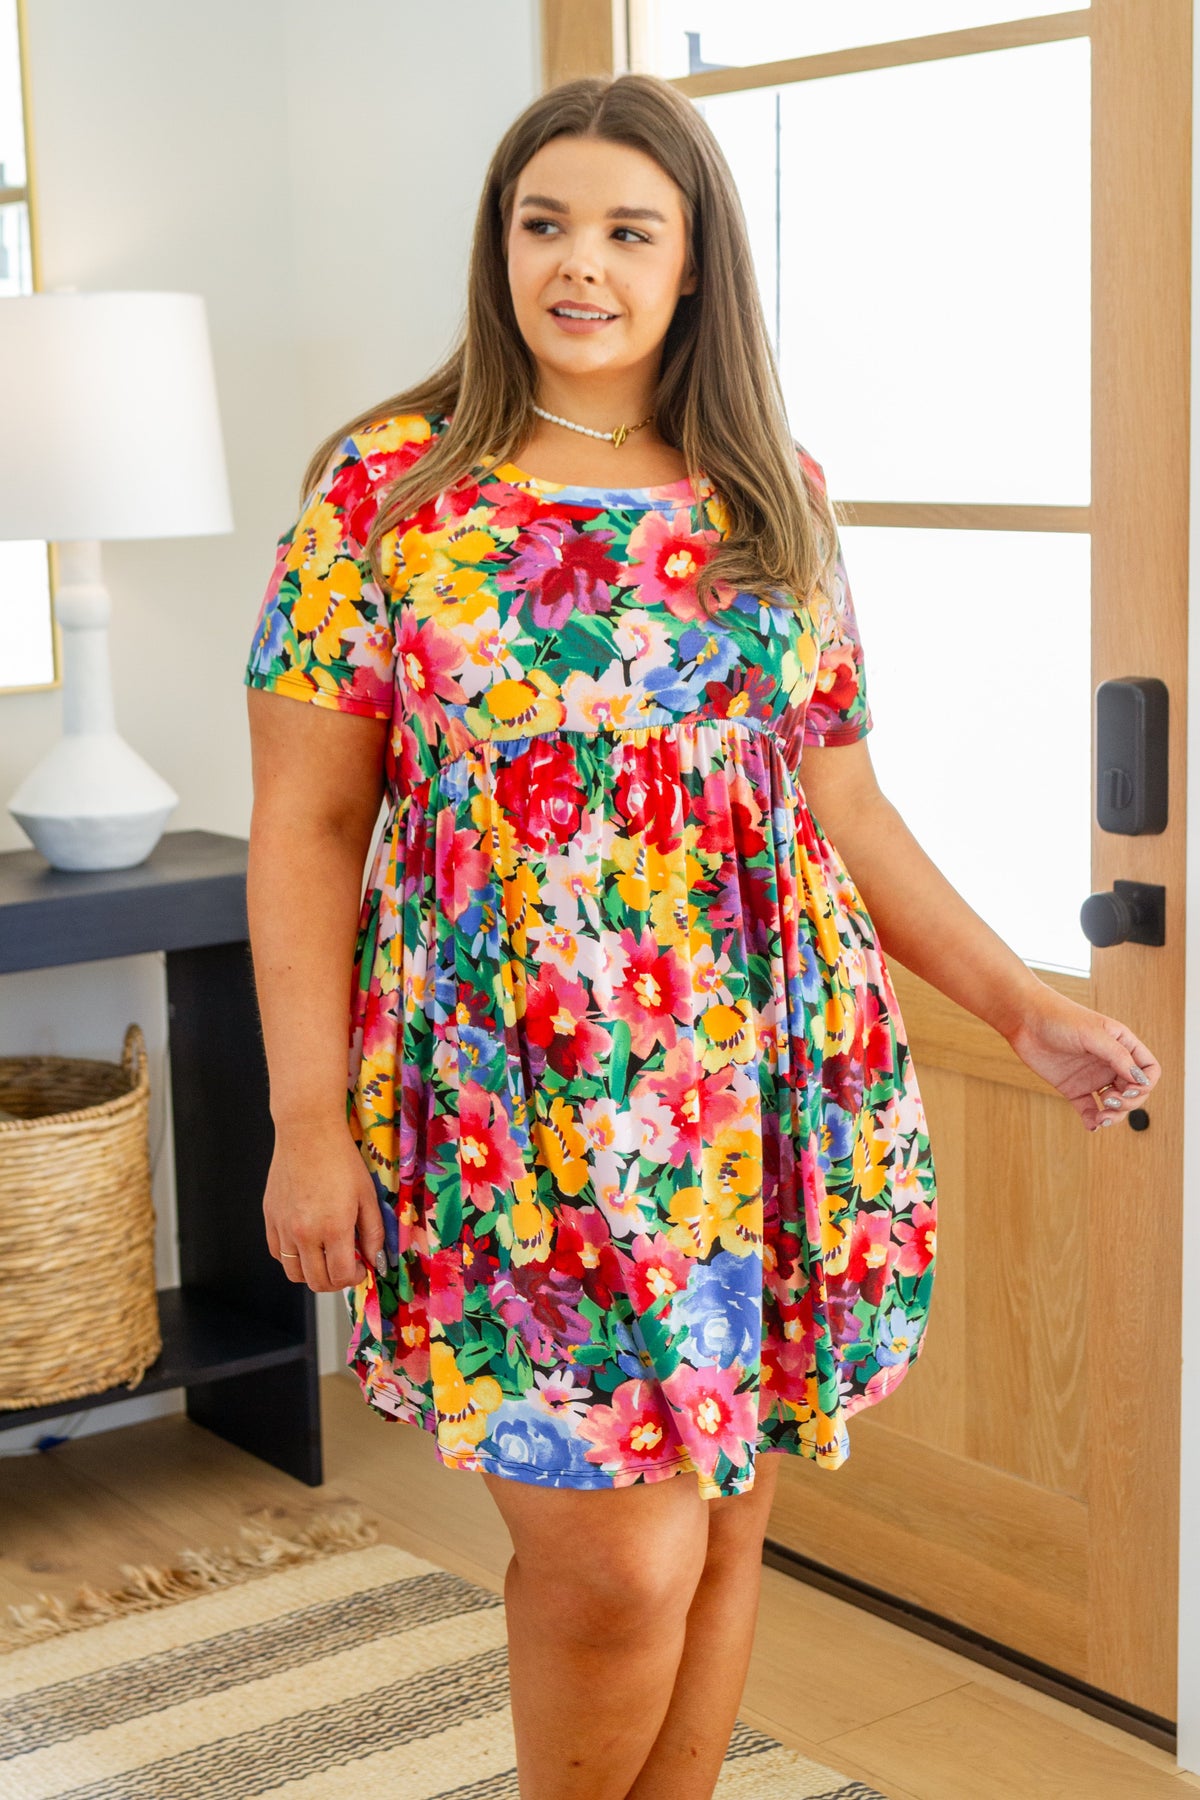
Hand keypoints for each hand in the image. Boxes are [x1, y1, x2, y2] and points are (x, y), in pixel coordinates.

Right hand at [262, 1118, 385, 1290]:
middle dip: (336, 1282)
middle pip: (317, 1282)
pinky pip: (277, 1253)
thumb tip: (375, 1259)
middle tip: (346, 1267)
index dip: (355, 1278)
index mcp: (333, 1227)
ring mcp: (283, 1227)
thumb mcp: (367, 1196)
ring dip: (312, 1273)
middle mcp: (304, 1233)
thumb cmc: (340, 1159)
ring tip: (326, 1257)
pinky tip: (306, 1243)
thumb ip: (373, 1232)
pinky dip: (292, 1257)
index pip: (341, 1276)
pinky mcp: (270, 1218)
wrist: (307, 1132)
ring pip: (294, 1274)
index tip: (361, 1268)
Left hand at [1002, 985, 1160, 1131]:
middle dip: (1129, 1102)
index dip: (1145, 1084)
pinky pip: (1089, 1109)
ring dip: (1114, 1115)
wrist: (1024, 1019)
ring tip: (1101, 1117)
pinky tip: (1091, 1125)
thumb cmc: (1059, 1017)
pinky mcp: (1073, 1088)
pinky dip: (1092, 1120)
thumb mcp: (1092, 1033)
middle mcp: (1110, 1063)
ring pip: (1115, 1104)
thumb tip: (1139, 1079)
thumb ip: (1117, 1056)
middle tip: (1110, 1100)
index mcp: (1121, 1045)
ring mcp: (1092, 1076)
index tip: (1128, 1089)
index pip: (1148, 1070)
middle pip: (1134, 1091)